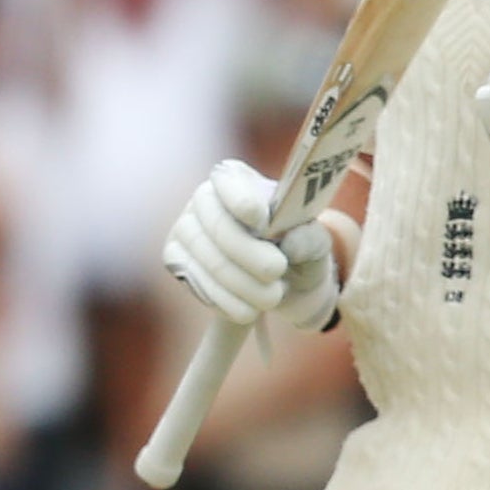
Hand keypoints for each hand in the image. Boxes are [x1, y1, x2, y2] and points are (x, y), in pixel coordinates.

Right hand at [163, 159, 337, 330]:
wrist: (278, 281)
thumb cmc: (295, 248)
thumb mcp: (314, 240)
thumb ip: (310, 238)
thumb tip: (290, 244)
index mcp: (238, 179)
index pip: (229, 180)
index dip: (242, 202)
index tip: (263, 222)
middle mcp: (204, 198)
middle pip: (218, 226)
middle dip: (249, 254)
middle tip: (277, 271)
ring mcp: (184, 228)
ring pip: (208, 260)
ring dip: (243, 285)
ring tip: (272, 298)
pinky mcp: (175, 259)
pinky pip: (196, 283)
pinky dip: (226, 301)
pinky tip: (248, 310)